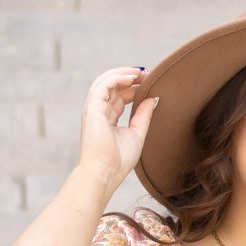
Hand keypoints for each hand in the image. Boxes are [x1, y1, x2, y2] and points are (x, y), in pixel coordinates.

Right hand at [78, 66, 158, 190]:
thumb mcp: (137, 133)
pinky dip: (117, 78)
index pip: (119, 96)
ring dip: (123, 74)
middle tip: (147, 73)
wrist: (105, 172)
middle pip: (113, 86)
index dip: (133, 87)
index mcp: (108, 118)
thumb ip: (143, 115)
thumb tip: (153, 98)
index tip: (149, 82)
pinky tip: (132, 78)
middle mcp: (99, 111)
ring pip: (106, 81)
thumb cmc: (119, 160)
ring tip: (141, 72)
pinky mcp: (92, 108)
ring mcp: (94, 108)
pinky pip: (103, 85)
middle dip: (129, 77)